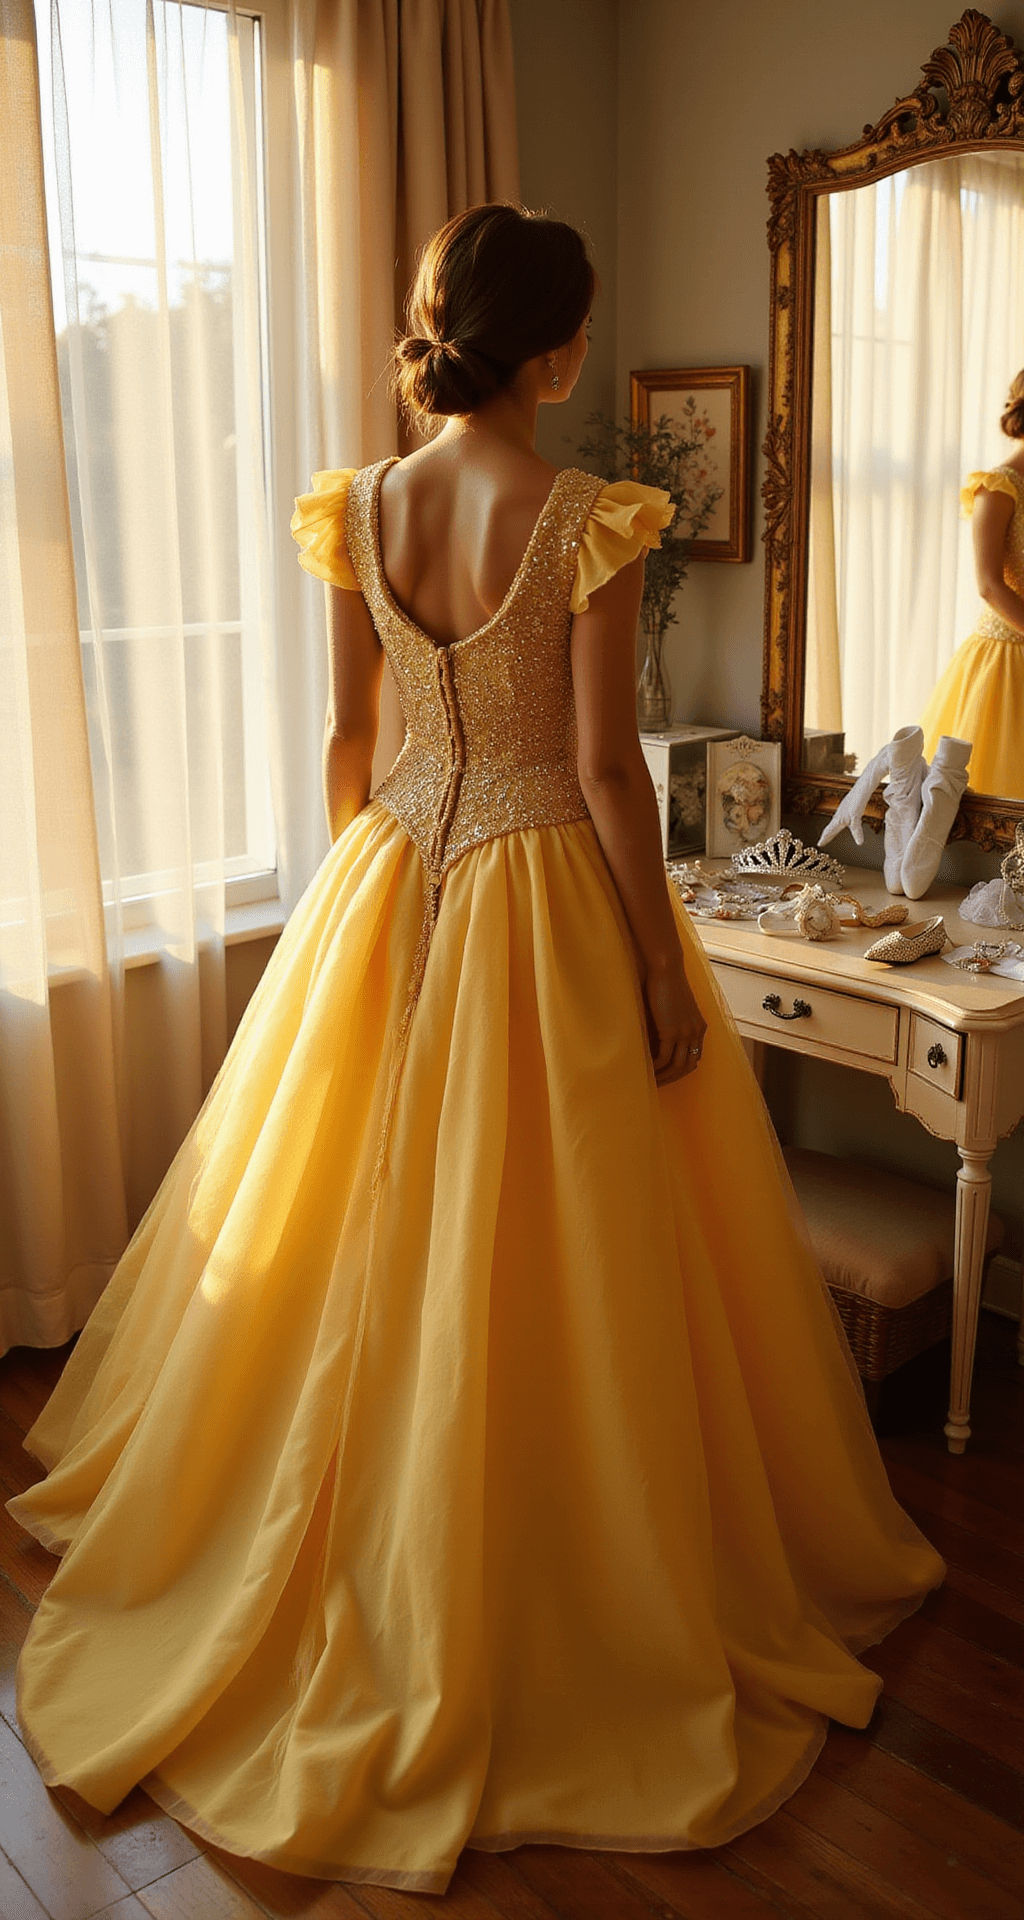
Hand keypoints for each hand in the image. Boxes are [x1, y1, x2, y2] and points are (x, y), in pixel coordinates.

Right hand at [644, 955, 706, 1084]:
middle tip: (657, 1083)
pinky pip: (664, 1058)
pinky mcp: (672, 1031)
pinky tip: (645, 1067)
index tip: (666, 1074)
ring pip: (677, 1066)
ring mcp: (686, 1033)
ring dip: (663, 1076)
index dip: (681, 1070)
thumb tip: (659, 1037)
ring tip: (650, 1079)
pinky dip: (655, 1066)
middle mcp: (697, 1032)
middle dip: (673, 1078)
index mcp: (700, 1027)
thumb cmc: (666, 983)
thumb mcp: (675, 1007)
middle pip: (688, 1066)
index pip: (695, 1057)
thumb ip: (673, 1022)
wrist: (666, 969)